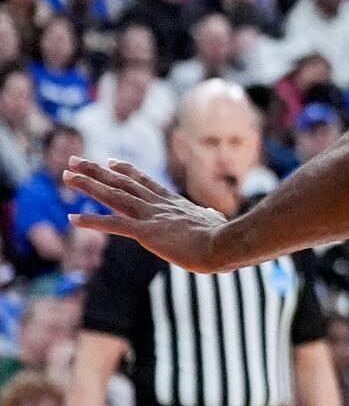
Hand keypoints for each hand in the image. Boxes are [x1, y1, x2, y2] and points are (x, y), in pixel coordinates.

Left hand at [65, 157, 227, 272]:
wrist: (225, 244)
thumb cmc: (223, 238)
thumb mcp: (213, 223)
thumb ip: (207, 217)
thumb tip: (211, 216)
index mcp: (172, 203)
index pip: (144, 182)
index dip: (124, 171)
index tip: (109, 162)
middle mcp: (158, 204)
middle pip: (122, 183)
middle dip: (96, 171)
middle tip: (74, 160)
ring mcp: (151, 216)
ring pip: (114, 196)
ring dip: (88, 185)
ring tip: (67, 175)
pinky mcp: (147, 233)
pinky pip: (114, 225)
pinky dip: (92, 221)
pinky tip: (72, 218)